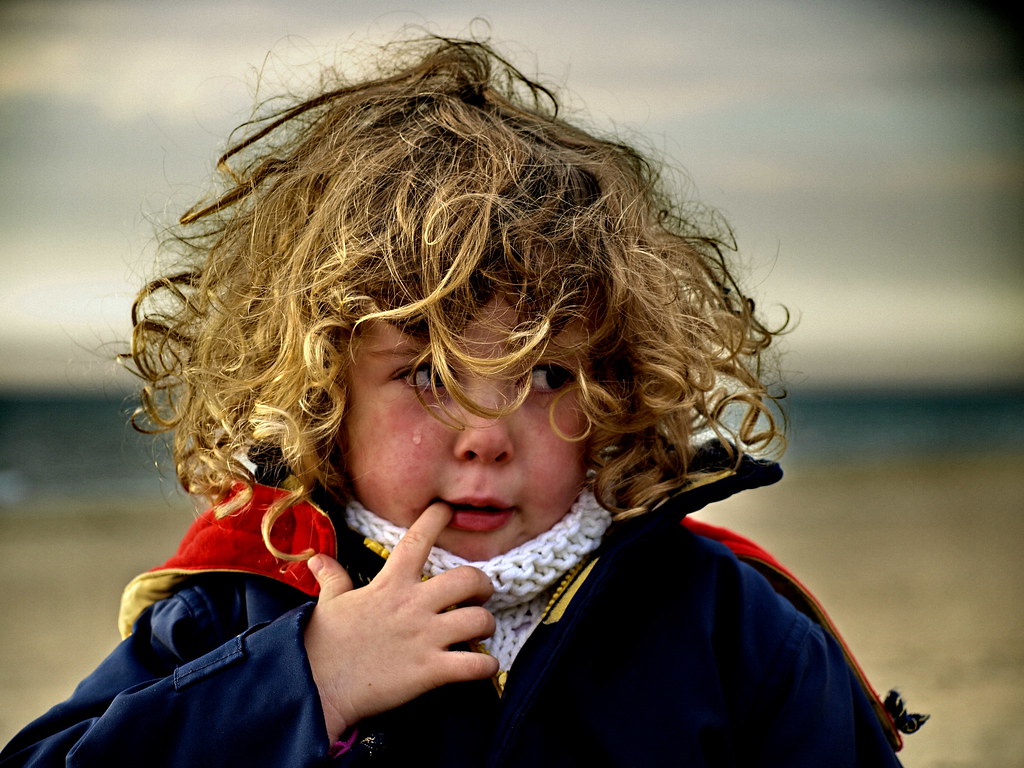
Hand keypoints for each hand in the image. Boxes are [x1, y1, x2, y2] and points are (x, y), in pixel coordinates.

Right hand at [304, 501, 497, 739]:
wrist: (316, 686)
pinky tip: (485, 667)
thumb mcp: (329, 603)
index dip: (436, 518)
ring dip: (487, 625)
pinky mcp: (430, 670)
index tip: (448, 509)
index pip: (418, 539)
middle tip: (480, 594)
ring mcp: (425, 637)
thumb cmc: (322, 643)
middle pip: (468, 578)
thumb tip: (318, 560)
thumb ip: (333, 578)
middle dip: (483, 584)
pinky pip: (476, 665)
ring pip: (480, 620)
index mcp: (390, 584)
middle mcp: (413, 605)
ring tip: (481, 632)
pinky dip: (488, 667)